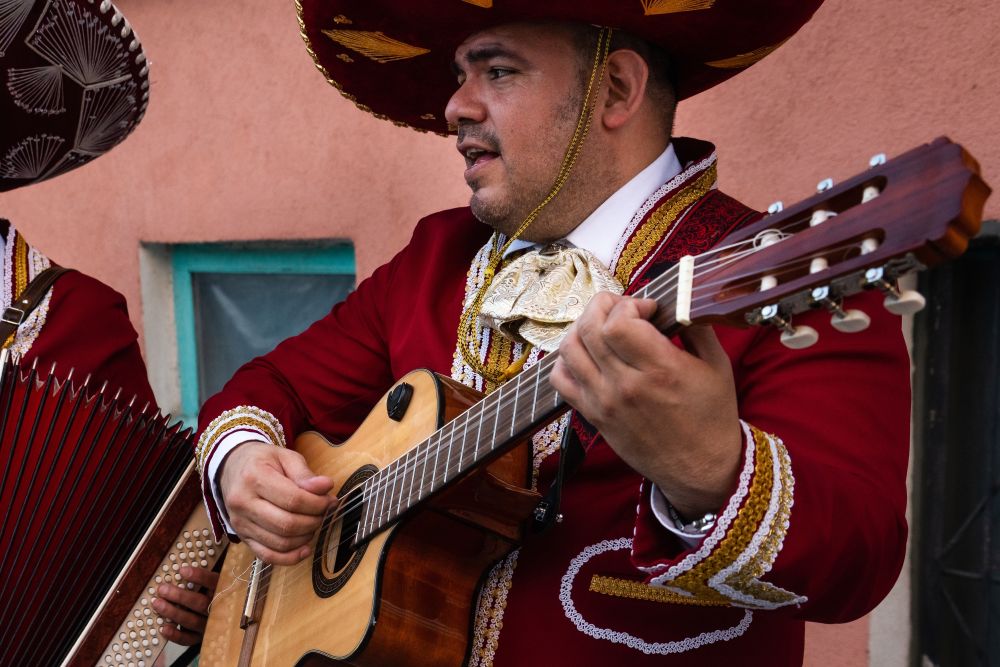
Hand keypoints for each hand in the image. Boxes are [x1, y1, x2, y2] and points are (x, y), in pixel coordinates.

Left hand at [151, 565, 219, 644]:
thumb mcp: (216, 582)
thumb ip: (204, 577)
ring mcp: (209, 625)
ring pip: (191, 620)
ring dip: (172, 612)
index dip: (199, 576)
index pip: (214, 583)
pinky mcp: (201, 638)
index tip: (182, 570)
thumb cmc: (215, 594)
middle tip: (162, 589)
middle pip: (199, 603)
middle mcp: (218, 610)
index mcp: (224, 592)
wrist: (227, 618)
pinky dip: (175, 635)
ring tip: (157, 603)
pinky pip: (188, 639)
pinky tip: (163, 627)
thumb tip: (182, 567)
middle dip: (179, 596)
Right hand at [219, 441, 335, 563]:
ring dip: (305, 538)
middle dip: (313, 521)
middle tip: (324, 512)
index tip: (330, 500)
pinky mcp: (242, 536)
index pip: (293, 500)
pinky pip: (267, 556)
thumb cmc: (263, 461)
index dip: (317, 504)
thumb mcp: (285, 456)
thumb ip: (305, 474)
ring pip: (279, 542)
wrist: (232, 467)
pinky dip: (289, 558)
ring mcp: (240, 522)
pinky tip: (304, 549)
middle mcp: (242, 502)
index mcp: (254, 477)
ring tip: (314, 523)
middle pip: (287, 524)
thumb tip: (325, 487)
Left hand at [550, 293, 741, 516]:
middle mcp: (626, 386)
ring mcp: (604, 402)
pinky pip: (560, 380)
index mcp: (660, 370)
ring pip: (569, 349)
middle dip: (603, 305)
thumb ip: (696, 327)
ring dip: (582, 328)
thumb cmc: (712, 416)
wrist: (700, 468)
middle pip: (589, 329)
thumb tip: (679, 297)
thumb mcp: (717, 366)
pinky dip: (567, 360)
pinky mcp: (593, 416)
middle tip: (622, 308)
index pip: (618, 322)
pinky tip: (590, 356)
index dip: (628, 304)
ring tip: (604, 328)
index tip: (648, 308)